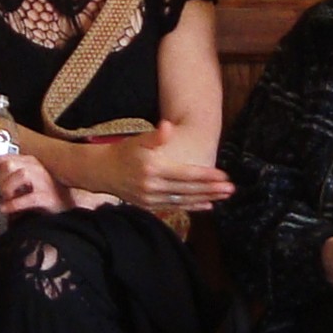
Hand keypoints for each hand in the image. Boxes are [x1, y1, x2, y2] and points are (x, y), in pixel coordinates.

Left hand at [0, 151, 68, 217]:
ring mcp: (42, 181)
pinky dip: (14, 204)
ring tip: (4, 200)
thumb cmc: (42, 195)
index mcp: (27, 162)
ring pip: (20, 174)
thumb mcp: (24, 184)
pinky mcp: (46, 196)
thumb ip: (8, 183)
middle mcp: (35, 167)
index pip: (2, 158)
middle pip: (9, 163)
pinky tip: (6, 209)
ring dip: (7, 188)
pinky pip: (28, 198)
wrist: (69, 205)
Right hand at [95, 119, 234, 214]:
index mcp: (153, 168)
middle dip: (211, 189)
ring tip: (224, 196)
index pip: (185, 174)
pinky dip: (192, 207)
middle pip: (188, 189)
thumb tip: (167, 126)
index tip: (224, 176)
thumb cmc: (123, 152)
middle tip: (231, 189)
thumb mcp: (138, 140)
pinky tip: (207, 205)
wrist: (101, 171)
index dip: (206, 176)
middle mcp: (152, 186)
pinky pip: (174, 207)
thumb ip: (155, 136)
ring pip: (183, 200)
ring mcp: (150, 198)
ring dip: (206, 198)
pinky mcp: (149, 206)